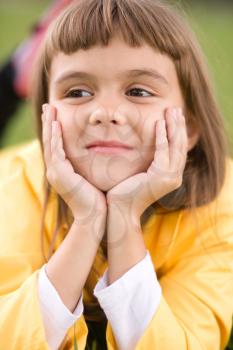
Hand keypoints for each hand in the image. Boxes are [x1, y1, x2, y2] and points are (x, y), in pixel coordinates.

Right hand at [41, 104, 106, 226]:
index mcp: (62, 171)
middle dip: (48, 123)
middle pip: (49, 141)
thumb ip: (89, 165)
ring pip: (50, 144)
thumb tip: (99, 154)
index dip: (54, 129)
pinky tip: (57, 125)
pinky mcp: (60, 174)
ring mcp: (56, 173)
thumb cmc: (97, 199)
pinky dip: (56, 137)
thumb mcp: (90, 177)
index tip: (55, 115)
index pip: (55, 145)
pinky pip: (56, 151)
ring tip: (49, 110)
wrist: (95, 216)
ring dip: (49, 125)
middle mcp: (55, 170)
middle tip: (48, 106)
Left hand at [106, 107, 187, 221]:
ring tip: (172, 111)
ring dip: (173, 126)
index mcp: (170, 176)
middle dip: (178, 126)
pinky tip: (159, 123)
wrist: (120, 210)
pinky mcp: (161, 176)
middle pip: (180, 146)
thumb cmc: (124, 193)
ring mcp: (170, 177)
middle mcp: (174, 176)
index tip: (173, 117)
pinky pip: (163, 151)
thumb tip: (141, 147)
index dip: (176, 132)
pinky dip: (162, 136)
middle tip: (176, 109)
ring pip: (175, 146)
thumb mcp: (139, 174)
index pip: (177, 150)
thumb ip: (146, 162)